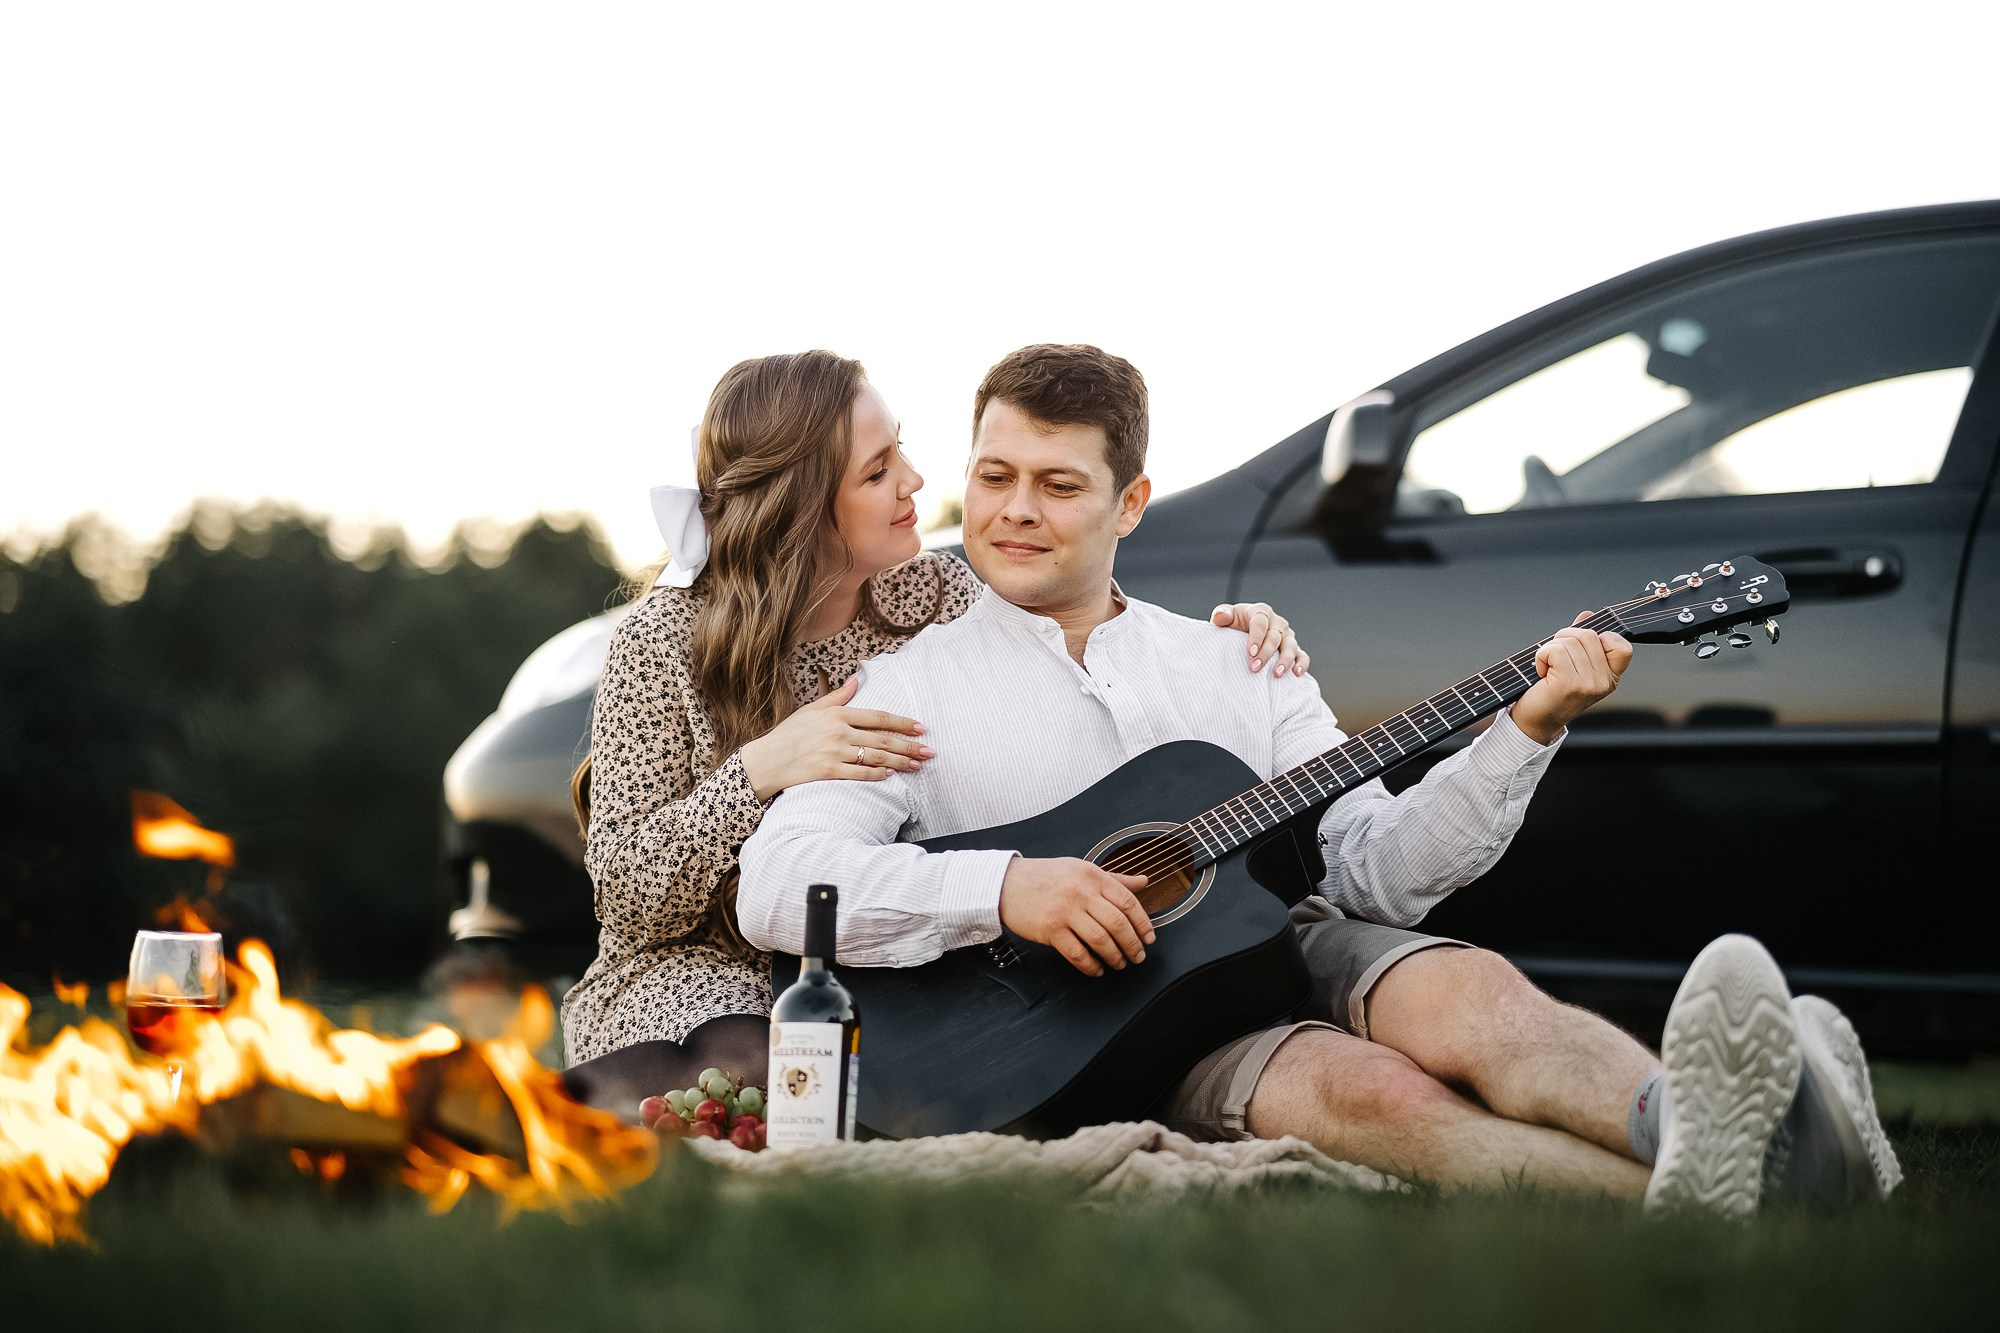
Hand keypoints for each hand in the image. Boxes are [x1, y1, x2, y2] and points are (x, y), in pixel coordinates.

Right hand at [738, 676, 934, 800]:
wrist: (766, 760)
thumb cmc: (789, 734)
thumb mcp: (812, 709)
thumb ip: (838, 696)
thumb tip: (856, 678)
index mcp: (836, 714)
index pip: (878, 717)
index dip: (902, 723)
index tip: (921, 729)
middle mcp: (838, 732)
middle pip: (882, 739)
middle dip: (909, 746)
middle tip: (929, 752)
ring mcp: (833, 752)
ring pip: (875, 757)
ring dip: (900, 762)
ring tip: (917, 765)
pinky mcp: (827, 772)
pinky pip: (859, 773)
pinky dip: (876, 774)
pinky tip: (891, 775)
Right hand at [998, 857, 1154, 976]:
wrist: (1006, 883)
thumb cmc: (1044, 876)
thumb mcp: (1081, 869)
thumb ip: (1114, 879)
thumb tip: (1142, 882)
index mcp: (1092, 876)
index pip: (1128, 901)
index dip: (1143, 923)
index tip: (1149, 937)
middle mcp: (1081, 892)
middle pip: (1117, 923)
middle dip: (1132, 944)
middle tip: (1138, 956)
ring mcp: (1065, 911)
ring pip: (1100, 940)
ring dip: (1114, 957)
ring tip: (1120, 964)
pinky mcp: (1050, 929)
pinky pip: (1077, 953)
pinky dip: (1091, 965)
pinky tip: (1097, 969)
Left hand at [1210, 601, 1310, 676]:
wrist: (1242, 635)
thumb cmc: (1235, 625)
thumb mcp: (1226, 617)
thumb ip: (1222, 615)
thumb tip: (1220, 616)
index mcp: (1261, 612)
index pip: (1260, 622)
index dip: (1256, 637)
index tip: (1250, 652)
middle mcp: (1277, 623)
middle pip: (1274, 637)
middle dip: (1265, 653)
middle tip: (1254, 667)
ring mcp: (1287, 636)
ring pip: (1290, 646)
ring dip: (1284, 660)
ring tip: (1276, 673)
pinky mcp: (1294, 648)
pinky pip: (1301, 655)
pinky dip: (1302, 663)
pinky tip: (1297, 673)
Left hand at [1508, 615, 1633, 744]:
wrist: (1534, 720)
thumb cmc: (1551, 691)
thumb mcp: (1572, 664)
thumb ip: (1582, 640)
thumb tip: (1587, 615)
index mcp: (1610, 677)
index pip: (1621, 646)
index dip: (1601, 637)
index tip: (1581, 648)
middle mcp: (1604, 682)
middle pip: (1589, 635)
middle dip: (1565, 637)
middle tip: (1554, 656)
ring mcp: (1589, 684)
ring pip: (1570, 641)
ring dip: (1550, 648)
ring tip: (1548, 667)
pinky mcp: (1569, 684)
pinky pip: (1555, 650)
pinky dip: (1542, 655)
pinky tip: (1541, 671)